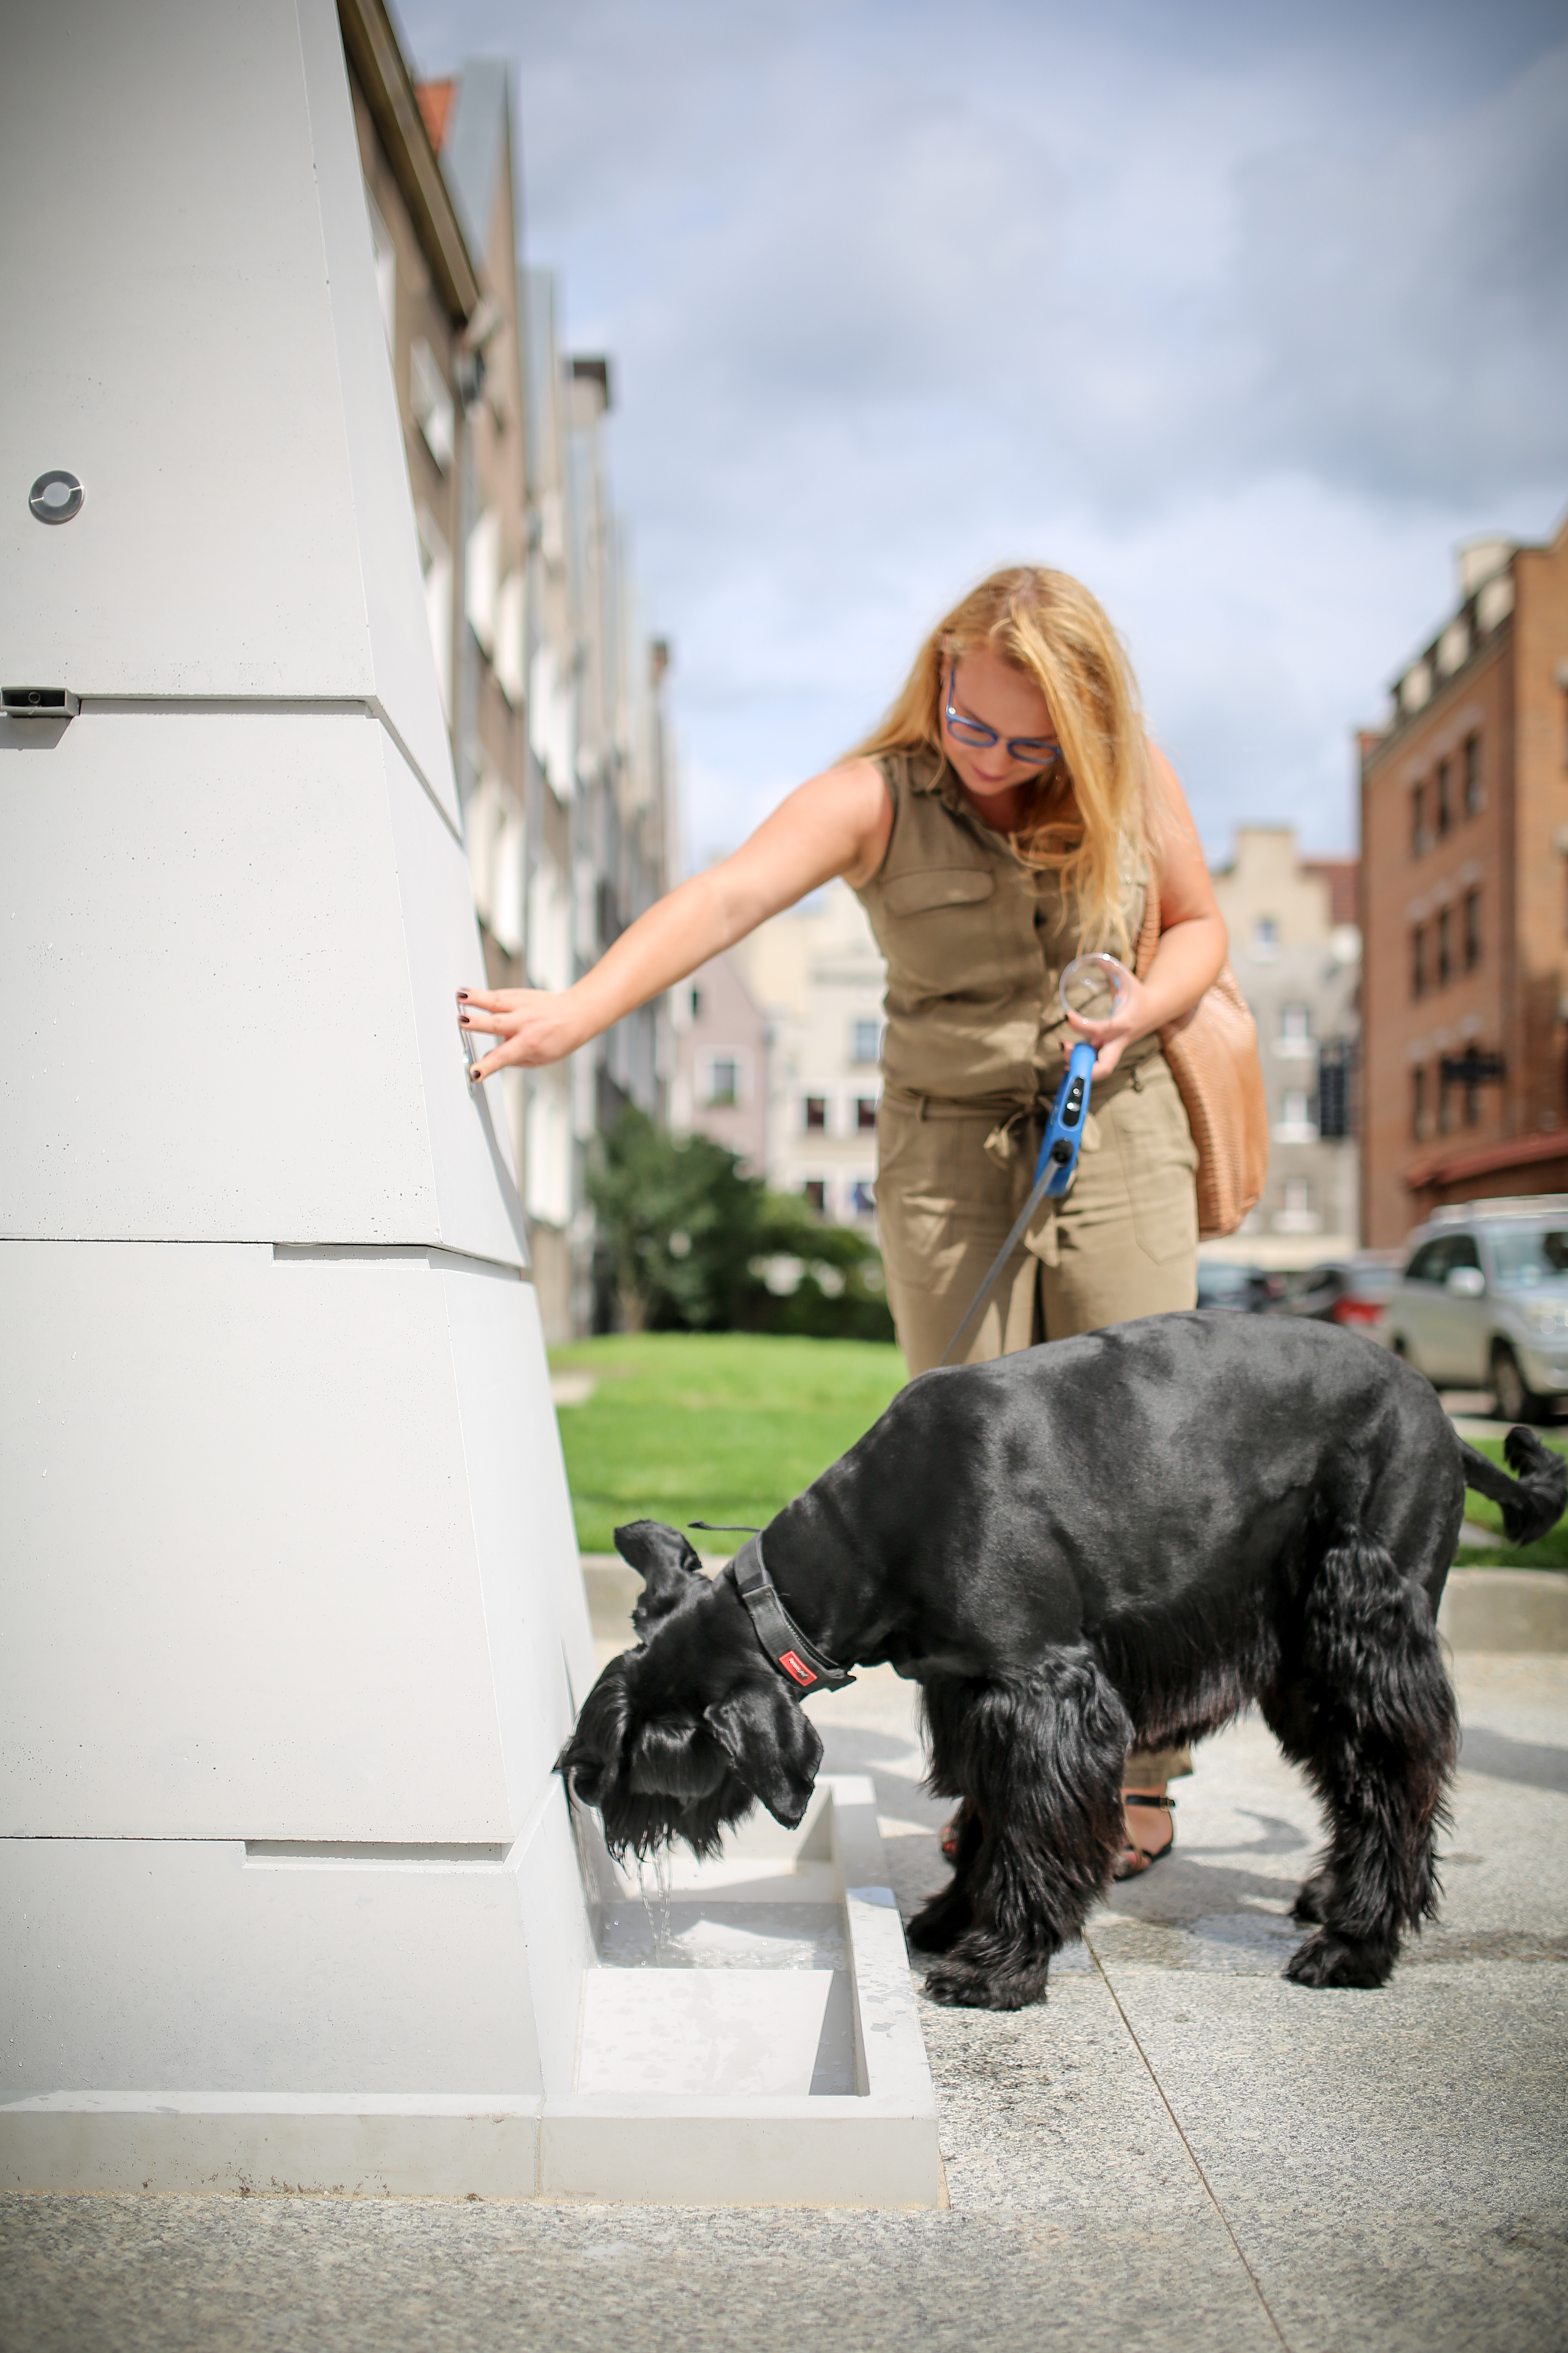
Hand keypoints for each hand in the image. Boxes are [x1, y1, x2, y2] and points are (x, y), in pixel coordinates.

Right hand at [457, 987, 584, 1079]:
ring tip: (460, 997)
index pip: (504, 1057)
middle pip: (497, 1023)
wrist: (576, 1014)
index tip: (475, 1072)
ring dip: (476, 999)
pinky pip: (498, 993)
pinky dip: (481, 993)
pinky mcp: (520, 995)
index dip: (488, 1066)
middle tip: (462, 1023)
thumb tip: (491, 1061)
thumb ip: (513, 1059)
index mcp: (530, 1044)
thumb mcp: (538, 1059)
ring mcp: (522, 1006)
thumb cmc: (558, 1039)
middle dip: (478, 1024)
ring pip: (496, 1002)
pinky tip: (466, 992)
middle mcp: (525, 1023)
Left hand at [1065, 967, 1154, 1078]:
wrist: (1157, 1009)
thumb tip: (1095, 958)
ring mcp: (1115, 1048)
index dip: (1081, 1026)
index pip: (1100, 1030)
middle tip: (1064, 1046)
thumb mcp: (1126, 977)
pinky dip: (1081, 1063)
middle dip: (1082, 1064)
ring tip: (1063, 1046)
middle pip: (1104, 1065)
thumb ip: (1110, 967)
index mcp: (1123, 1023)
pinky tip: (1068, 1056)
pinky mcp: (1111, 1050)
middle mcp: (1119, 1040)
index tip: (1066, 1016)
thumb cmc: (1139, 993)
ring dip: (1078, 1063)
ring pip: (1099, 1067)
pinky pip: (1096, 1062)